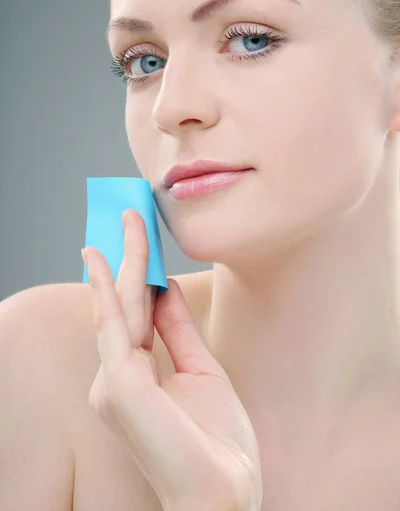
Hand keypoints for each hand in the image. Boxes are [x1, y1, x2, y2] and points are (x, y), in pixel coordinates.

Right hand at [82, 208, 262, 510]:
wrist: (225, 492)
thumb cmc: (213, 438)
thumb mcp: (200, 368)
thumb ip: (176, 328)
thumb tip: (163, 286)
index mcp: (131, 377)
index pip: (128, 314)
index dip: (130, 274)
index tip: (137, 239)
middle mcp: (113, 378)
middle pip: (117, 304)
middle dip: (123, 256)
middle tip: (127, 213)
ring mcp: (112, 382)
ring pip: (118, 306)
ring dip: (123, 259)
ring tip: (129, 219)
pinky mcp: (120, 384)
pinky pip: (119, 324)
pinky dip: (116, 285)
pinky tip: (117, 256)